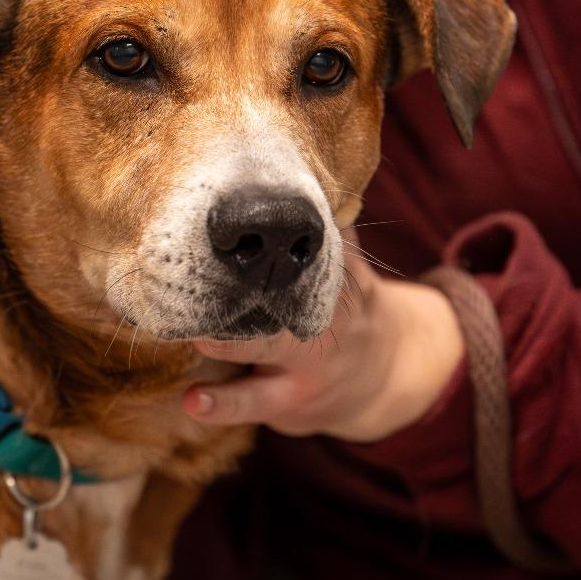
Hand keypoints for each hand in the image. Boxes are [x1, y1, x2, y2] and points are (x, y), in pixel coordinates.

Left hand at [184, 251, 464, 441]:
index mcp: (338, 285)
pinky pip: (254, 403)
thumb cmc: (349, 305)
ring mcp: (307, 369)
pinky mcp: (289, 403)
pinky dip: (222, 404)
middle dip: (250, 297)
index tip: (246, 225)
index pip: (312, 259)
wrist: (390, 374)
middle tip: (209, 285)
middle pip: (287, 309)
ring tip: (198, 341)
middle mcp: (323, 326)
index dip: (287, 244)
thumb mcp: (349, 266)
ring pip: (267, 356)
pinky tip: (191, 401)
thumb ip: (325, 232)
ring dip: (231, 350)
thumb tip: (310, 175)